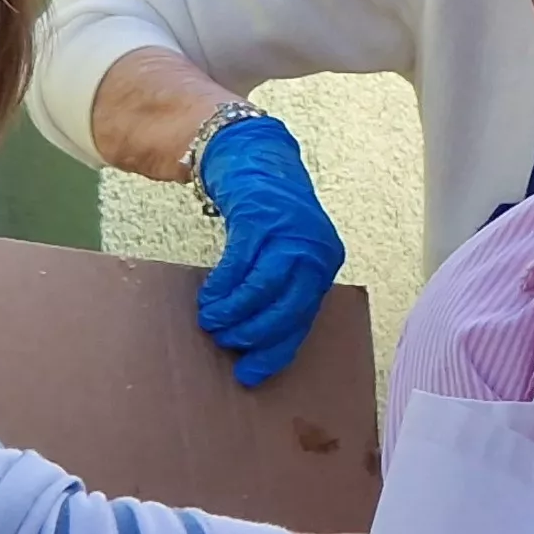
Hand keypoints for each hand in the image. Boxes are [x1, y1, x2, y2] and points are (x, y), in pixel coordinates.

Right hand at [195, 115, 346, 387]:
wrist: (254, 159)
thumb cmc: (267, 216)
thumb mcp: (282, 254)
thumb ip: (278, 291)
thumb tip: (254, 343)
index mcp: (323, 264)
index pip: (303, 319)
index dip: (275, 351)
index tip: (250, 375)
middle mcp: (314, 250)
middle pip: (287, 308)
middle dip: (254, 334)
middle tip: (225, 342)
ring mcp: (291, 233)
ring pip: (264, 289)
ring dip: (234, 312)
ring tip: (211, 321)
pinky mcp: (262, 218)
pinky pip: (242, 263)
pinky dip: (224, 286)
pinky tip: (210, 297)